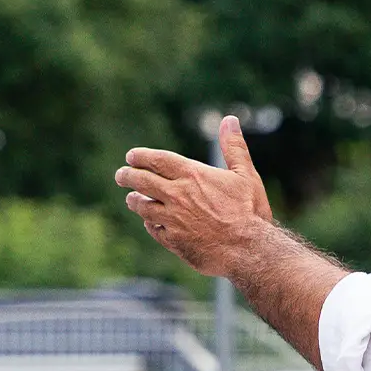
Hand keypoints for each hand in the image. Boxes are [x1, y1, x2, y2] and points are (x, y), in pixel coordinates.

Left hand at [114, 115, 275, 277]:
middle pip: (141, 181)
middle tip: (121, 175)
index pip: (156, 160)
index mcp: (192, 175)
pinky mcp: (173, 240)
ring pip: (142, 206)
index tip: (131, 156)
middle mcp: (177, 195)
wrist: (248, 250)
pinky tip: (150, 222)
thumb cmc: (250, 211)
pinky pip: (153, 229)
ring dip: (135, 201)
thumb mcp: (246, 175)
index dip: (140, 156)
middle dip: (127, 176)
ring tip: (132, 199)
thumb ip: (234, 147)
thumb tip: (230, 120)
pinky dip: (150, 223)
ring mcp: (172, 219)